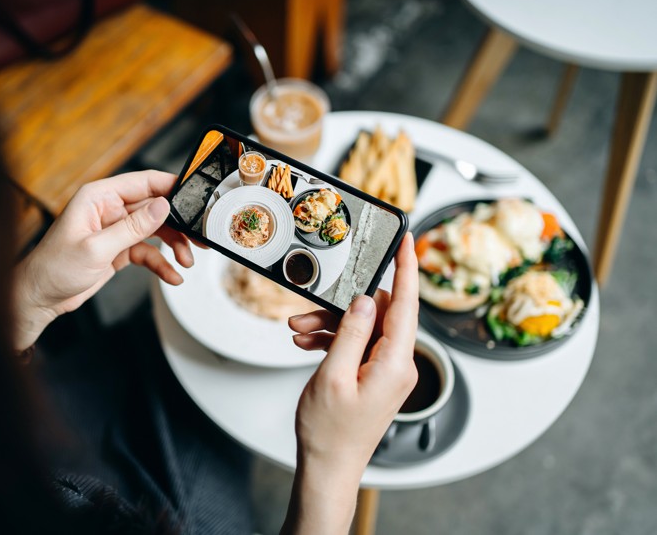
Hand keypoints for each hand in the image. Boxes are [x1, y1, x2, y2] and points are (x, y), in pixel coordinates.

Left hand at [13, 170, 195, 349]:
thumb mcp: (97, 248)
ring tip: (186, 261)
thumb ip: (133, 227)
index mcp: (99, 197)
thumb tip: (163, 207)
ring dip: (174, 245)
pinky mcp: (119, 249)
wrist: (39, 298)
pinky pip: (148, 252)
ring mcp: (116, 230)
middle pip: (155, 208)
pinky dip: (162, 264)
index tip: (196, 195)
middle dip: (179, 223)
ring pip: (156, 231)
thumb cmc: (54, 268)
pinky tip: (172, 276)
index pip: (143, 182)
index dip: (171, 186)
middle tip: (200, 235)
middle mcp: (110, 209)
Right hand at [281, 234, 418, 534]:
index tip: (408, 239)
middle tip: (307, 310)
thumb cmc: (330, 433)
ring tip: (299, 331)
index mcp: (395, 363)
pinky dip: (334, 341)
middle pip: (378, 314)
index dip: (407, 268)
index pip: (407, 304)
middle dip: (341, 307)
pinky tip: (309, 343)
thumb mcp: (333, 376)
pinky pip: (358, 345)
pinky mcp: (376, 376)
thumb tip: (367, 300)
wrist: (329, 467)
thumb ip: (351, 332)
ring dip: (331, 326)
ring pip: (363, 328)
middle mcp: (398, 365)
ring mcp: (388, 371)